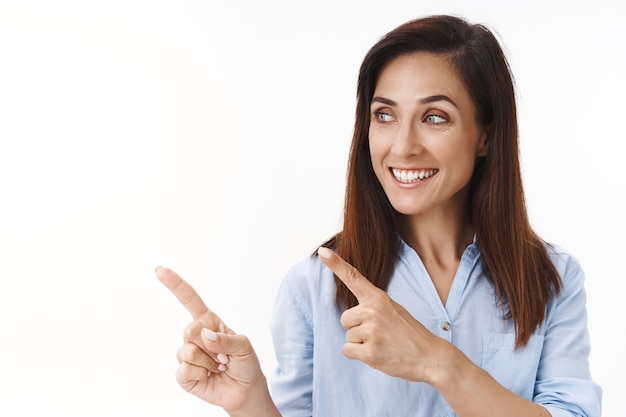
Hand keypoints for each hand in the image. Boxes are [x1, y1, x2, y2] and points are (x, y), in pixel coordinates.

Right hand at [156, 266, 274, 414]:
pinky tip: (208, 376)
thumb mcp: (244, 346)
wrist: (244, 390)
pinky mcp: (183, 373)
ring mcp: (186, 354)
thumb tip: (204, 335)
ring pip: (187, 352)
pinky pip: (184, 370)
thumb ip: (226, 339)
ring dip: (208, 362)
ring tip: (218, 366)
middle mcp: (194, 335)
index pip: (189, 299)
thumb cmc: (245, 363)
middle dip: (210, 346)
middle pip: (189, 330)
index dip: (175, 284)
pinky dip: (200, 374)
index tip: (159, 270)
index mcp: (208, 321)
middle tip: (223, 356)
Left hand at [317, 247, 450, 383]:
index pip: (353, 277)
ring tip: (382, 344)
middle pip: (345, 319)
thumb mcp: (393, 309)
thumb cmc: (409, 333)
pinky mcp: (370, 352)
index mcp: (378, 298)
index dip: (336, 264)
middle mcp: (373, 311)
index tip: (322, 252)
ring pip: (348, 336)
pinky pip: (347, 350)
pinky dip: (359, 355)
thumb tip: (351, 313)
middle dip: (357, 328)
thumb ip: (372, 306)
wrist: (430, 357)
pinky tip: (377, 354)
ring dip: (360, 343)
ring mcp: (371, 331)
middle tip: (379, 333)